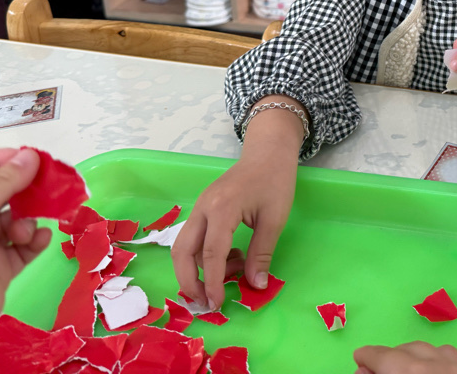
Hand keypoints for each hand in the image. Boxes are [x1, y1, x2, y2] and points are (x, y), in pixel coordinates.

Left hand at [0, 148, 51, 368]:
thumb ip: (5, 178)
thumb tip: (31, 156)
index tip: (27, 158)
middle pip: (0, 192)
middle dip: (24, 189)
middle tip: (47, 184)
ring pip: (16, 219)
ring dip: (27, 220)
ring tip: (24, 229)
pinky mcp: (2, 265)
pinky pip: (26, 246)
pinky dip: (35, 240)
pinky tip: (38, 239)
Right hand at [171, 103, 302, 310]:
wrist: (268, 152)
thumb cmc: (275, 181)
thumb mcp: (274, 219)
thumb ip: (262, 253)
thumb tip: (256, 285)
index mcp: (221, 209)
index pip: (210, 254)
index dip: (213, 283)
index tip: (218, 304)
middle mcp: (202, 208)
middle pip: (181, 251)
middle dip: (189, 281)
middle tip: (207, 301)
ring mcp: (199, 207)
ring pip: (184, 246)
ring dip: (197, 269)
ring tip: (229, 276)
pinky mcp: (202, 209)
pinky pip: (194, 238)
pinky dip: (204, 255)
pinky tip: (232, 257)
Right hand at [353, 342, 456, 373]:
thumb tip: (363, 371)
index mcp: (408, 371)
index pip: (382, 356)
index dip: (366, 357)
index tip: (359, 358)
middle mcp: (434, 364)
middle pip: (402, 351)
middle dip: (387, 358)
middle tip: (374, 369)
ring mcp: (456, 367)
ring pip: (426, 348)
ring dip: (409, 355)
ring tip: (398, 368)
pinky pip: (448, 354)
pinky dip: (434, 356)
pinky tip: (428, 366)